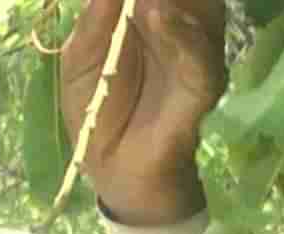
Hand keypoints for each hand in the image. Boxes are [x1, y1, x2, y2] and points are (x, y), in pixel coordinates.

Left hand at [60, 0, 225, 224]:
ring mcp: (195, 53)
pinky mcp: (202, 86)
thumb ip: (96, 17)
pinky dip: (178, 33)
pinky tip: (158, 14)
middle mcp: (182, 25)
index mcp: (153, 13)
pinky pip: (197, 56)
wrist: (111, 169)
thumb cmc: (98, 109)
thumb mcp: (81, 58)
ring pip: (197, 9)